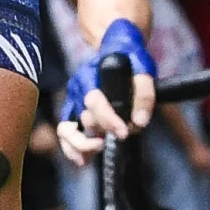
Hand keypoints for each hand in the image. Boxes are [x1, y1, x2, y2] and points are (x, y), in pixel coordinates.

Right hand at [59, 17, 155, 164]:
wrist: (116, 48)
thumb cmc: (130, 58)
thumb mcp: (144, 67)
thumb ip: (144, 93)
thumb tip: (139, 122)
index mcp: (90, 75)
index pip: (94, 101)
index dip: (109, 119)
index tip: (124, 132)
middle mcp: (77, 89)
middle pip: (85, 118)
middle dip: (105, 130)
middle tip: (124, 135)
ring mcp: (73, 102)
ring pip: (67, 130)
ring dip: (81, 145)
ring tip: (98, 150)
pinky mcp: (73, 112)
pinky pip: (65, 134)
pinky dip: (71, 149)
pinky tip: (83, 161)